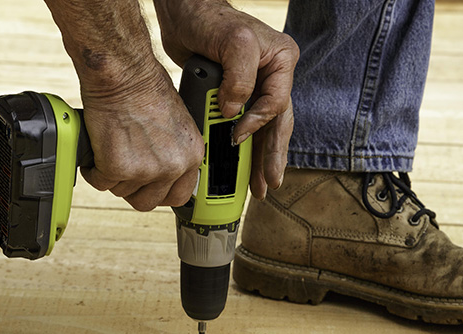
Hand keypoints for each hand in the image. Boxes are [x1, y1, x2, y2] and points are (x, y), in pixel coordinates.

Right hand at [79, 65, 204, 210]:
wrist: (123, 74)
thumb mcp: (176, 122)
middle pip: (148, 201)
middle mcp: (172, 166)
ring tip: (110, 150)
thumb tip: (163, 165)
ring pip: (121, 192)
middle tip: (123, 170)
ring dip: (112, 176)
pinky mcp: (117, 168)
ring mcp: (145, 170)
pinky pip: (99, 182)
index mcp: (192, 155)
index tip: (148, 187)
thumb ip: (174, 149)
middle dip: (132, 189)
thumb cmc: (145, 87)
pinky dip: (93, 169)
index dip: (159, 192)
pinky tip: (97, 150)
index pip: (180, 195)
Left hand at [154, 0, 298, 198]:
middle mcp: (272, 76)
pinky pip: (242, 126)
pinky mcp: (234, 94)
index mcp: (281, 62)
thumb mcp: (233, 41)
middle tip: (269, 185)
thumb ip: (240, 78)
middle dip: (272, 157)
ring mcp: (255, 86)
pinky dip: (241, 148)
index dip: (257, 124)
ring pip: (263, 130)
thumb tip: (234, 113)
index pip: (277, 104)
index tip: (236, 136)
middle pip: (277, 124)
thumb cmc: (209, 17)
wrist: (181, 12)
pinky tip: (237, 167)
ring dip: (260, 160)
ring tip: (259, 187)